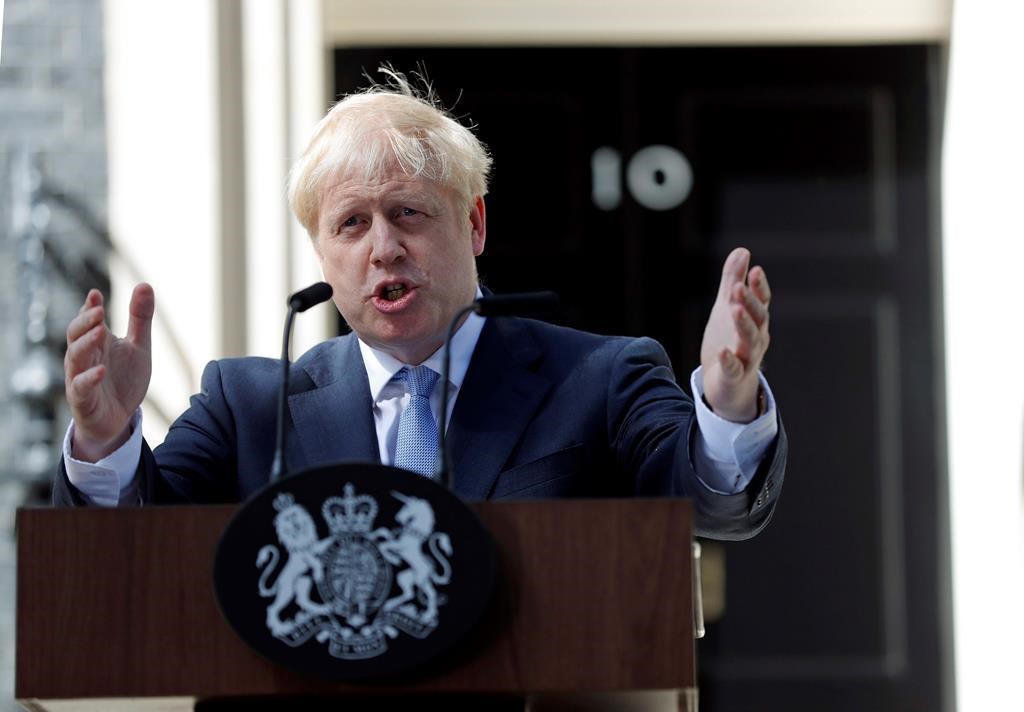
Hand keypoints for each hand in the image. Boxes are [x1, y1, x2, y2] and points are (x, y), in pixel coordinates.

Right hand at [64, 284, 153, 460]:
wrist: (119, 419)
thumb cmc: (124, 379)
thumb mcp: (138, 346)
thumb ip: (140, 318)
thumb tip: (144, 283)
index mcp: (96, 342)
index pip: (87, 320)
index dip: (89, 307)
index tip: (95, 294)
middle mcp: (84, 357)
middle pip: (76, 335)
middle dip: (85, 322)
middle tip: (98, 310)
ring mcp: (80, 378)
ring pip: (74, 358)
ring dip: (86, 344)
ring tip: (101, 331)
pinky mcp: (83, 400)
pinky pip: (80, 387)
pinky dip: (89, 378)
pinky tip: (101, 370)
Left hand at [700, 248, 770, 422]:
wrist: (727, 386)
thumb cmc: (729, 342)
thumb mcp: (728, 308)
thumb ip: (733, 280)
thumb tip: (742, 250)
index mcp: (755, 320)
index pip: (761, 301)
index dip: (759, 287)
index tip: (755, 269)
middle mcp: (756, 338)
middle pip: (757, 318)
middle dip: (749, 302)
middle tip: (738, 287)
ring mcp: (747, 358)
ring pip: (750, 341)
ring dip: (743, 325)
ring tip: (734, 309)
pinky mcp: (734, 376)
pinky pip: (734, 368)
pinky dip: (730, 360)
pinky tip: (724, 352)